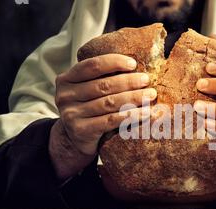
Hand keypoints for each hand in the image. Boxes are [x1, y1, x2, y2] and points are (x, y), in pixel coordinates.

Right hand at [49, 54, 156, 178]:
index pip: (92, 66)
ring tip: (150, 95)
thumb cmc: (89, 108)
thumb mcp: (87, 89)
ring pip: (109, 103)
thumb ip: (102, 76)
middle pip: (103, 85)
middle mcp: (65, 96)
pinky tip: (146, 113)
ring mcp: (72, 114)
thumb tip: (135, 64)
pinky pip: (111, 120)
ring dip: (133, 98)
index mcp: (66, 79)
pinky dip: (131, 115)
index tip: (133, 63)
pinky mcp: (81, 130)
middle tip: (146, 80)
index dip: (113, 62)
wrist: (76, 139)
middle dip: (128, 81)